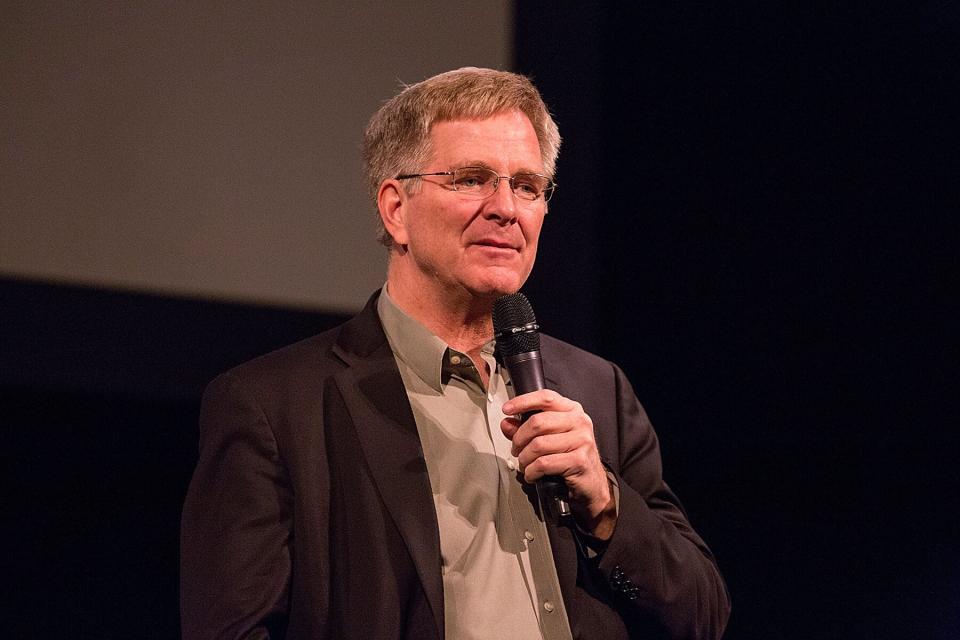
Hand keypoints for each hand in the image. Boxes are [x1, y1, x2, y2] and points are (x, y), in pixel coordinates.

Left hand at [502, 389, 616, 538]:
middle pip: (538, 422)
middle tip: (516, 449)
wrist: (592, 484)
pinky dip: (532, 471)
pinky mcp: (579, 460)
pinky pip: (544, 463)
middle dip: (519, 439)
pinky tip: (532, 474)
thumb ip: (526, 429)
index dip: (523, 401)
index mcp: (572, 410)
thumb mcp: (548, 438)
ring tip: (524, 464)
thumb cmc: (570, 458)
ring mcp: (582, 440)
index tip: (507, 409)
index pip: (546, 398)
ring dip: (524, 458)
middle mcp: (579, 422)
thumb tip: (506, 424)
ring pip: (538, 445)